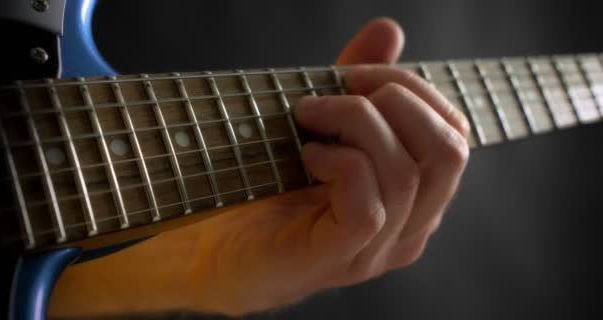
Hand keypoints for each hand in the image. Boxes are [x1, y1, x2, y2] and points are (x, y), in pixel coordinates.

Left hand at [189, 17, 470, 315]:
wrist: (219, 249)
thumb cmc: (271, 185)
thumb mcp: (321, 126)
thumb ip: (358, 84)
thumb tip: (389, 30)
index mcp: (415, 198)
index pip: (454, 136)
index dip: (416, 91)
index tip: (356, 74)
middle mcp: (409, 229)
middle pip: (448, 152)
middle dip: (396, 99)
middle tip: (338, 88)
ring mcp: (376, 250)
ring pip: (404, 173)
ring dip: (354, 122)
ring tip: (309, 115)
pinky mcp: (338, 258)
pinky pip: (368, 203)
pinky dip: (339, 161)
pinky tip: (308, 154)